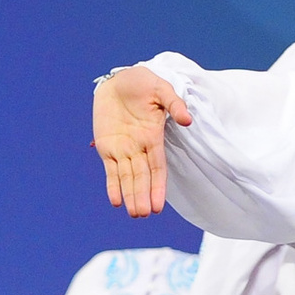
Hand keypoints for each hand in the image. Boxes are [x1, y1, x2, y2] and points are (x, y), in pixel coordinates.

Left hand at [93, 65, 190, 218]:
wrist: (119, 80)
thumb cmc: (143, 83)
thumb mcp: (161, 89)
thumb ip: (174, 104)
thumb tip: (187, 120)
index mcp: (153, 138)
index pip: (157, 168)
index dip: (157, 187)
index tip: (158, 206)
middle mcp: (139, 148)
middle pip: (141, 177)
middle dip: (142, 196)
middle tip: (142, 214)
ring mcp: (122, 149)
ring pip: (127, 177)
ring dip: (129, 195)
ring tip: (134, 214)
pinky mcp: (107, 146)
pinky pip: (110, 170)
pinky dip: (112, 185)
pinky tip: (115, 201)